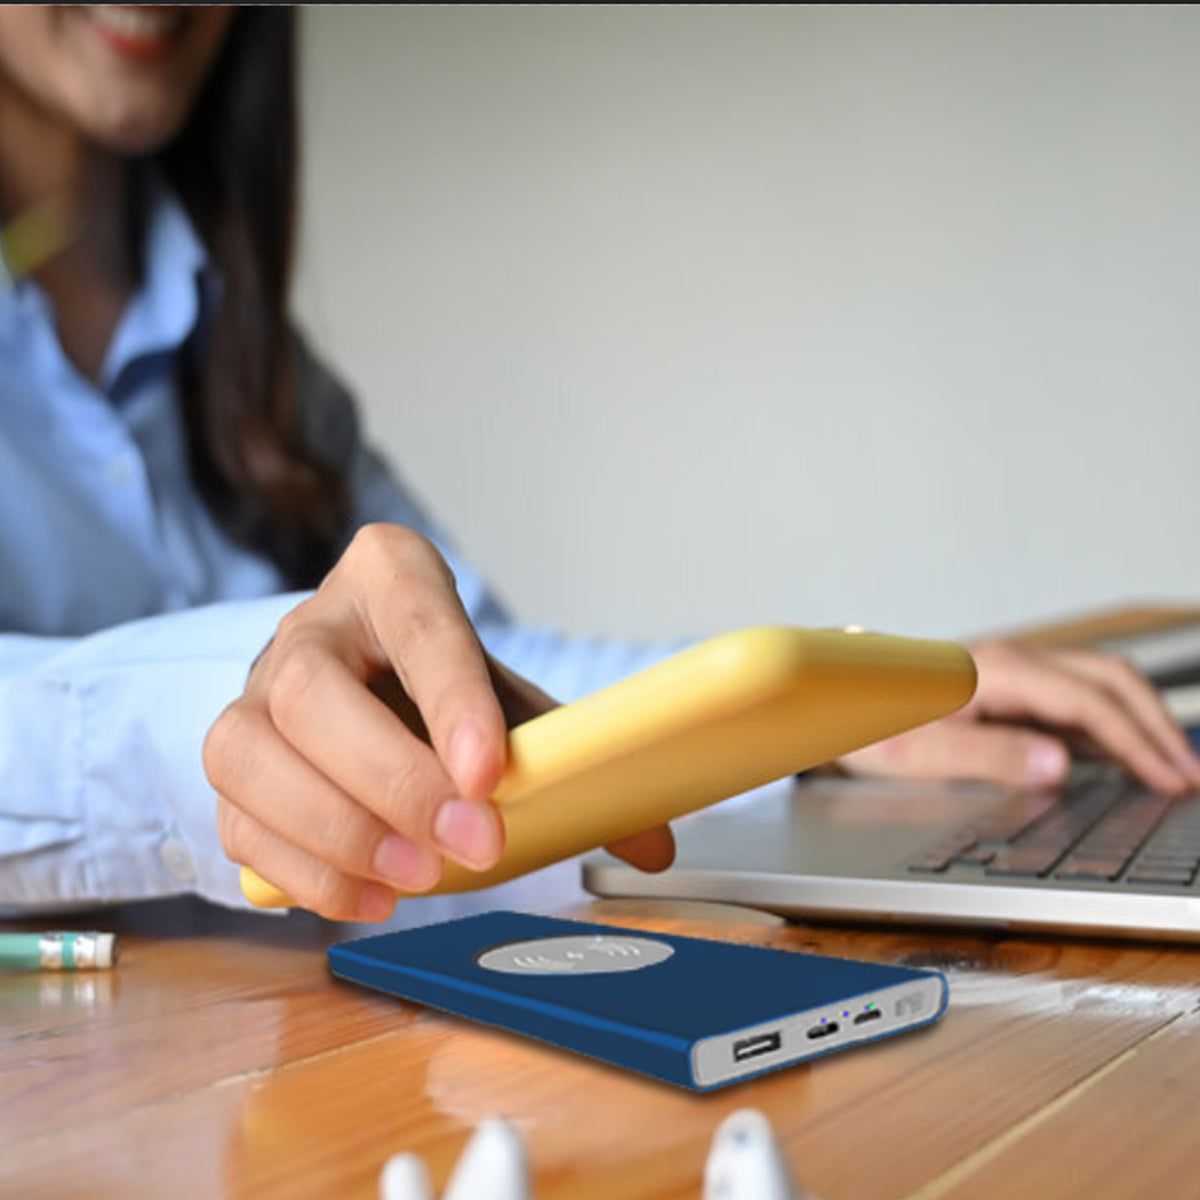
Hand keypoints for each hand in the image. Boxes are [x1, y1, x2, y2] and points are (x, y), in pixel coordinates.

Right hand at [203, 524, 673, 920]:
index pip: (414, 616)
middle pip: (309, 688)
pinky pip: (235, 819)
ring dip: (333, 830)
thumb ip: (574, 761)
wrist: (373, 687)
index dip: (449, 695)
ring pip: (247, 750)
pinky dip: (302, 871)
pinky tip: (370, 898)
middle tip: (470, 845)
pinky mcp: (232, 765)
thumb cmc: (445, 692)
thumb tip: (653, 844)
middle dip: (390, 778)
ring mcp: (252, 693)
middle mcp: (308, 628)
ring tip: (415, 879)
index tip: (489, 773)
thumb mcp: (512, 704)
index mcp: (387, 577)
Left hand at [837, 639, 1199, 793]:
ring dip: (1138, 721)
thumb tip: (1060, 765)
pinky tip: (1121, 757)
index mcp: (997, 672)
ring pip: (1095, 686)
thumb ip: (990, 757)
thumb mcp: (921, 752)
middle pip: (1108, 681)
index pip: (1090, 703)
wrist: (834, 699)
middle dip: (1156, 724)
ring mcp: (1009, 673)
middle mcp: (1011, 663)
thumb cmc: (869, 722)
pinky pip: (1072, 700)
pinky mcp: (1004, 690)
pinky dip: (1108, 725)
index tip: (1169, 780)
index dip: (1137, 742)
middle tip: (1189, 775)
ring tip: (1171, 767)